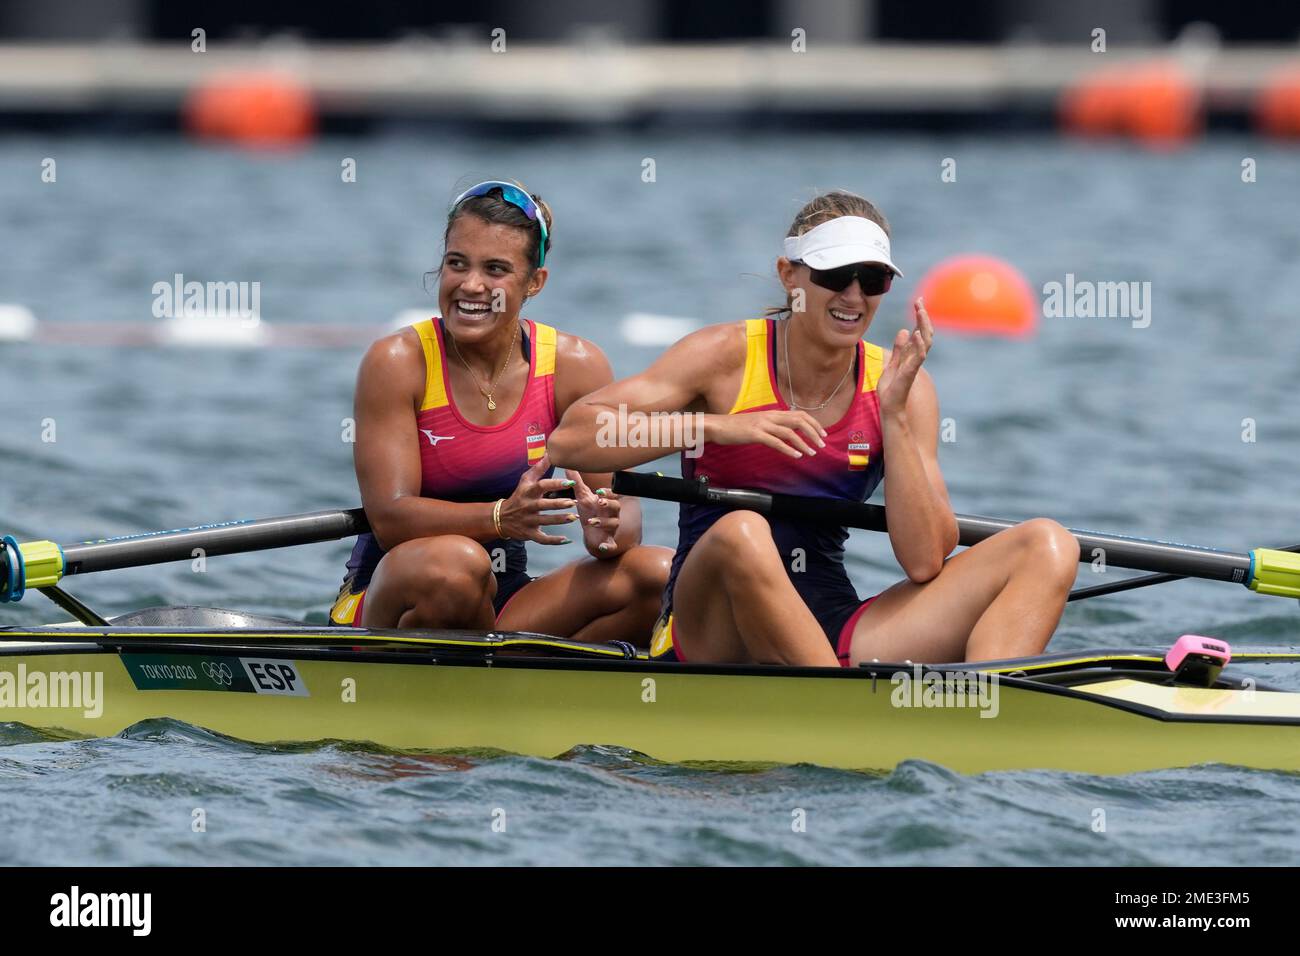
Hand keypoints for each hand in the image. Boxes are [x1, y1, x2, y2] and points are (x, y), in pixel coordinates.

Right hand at [497, 455, 577, 544]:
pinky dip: (553, 541)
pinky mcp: (530, 534)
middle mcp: (528, 506)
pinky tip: (566, 540)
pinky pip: (542, 539)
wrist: (501, 517)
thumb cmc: (519, 496)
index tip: (569, 483)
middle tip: (573, 502)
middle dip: (558, 504)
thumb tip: (550, 453)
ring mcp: (528, 521)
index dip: (555, 484)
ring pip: (545, 521)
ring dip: (560, 520)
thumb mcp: (525, 480)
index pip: (542, 486)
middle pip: (544, 505)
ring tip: (573, 518)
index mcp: (528, 492)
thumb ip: (539, 468)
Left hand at [568, 471, 620, 555]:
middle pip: (616, 506)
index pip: (612, 494)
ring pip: (613, 524)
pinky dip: (608, 546)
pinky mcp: (608, 541)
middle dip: (609, 503)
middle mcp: (611, 513)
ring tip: (591, 522)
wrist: (593, 534)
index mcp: (605, 501)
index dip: (608, 492)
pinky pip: (611, 544)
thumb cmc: (589, 512)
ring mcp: (611, 528)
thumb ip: (577, 482)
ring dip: (603, 522)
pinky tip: (602, 547)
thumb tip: (568, 465)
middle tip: (599, 502)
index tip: (599, 491)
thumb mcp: (582, 497)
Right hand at [704, 410, 826, 458]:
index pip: (799, 414)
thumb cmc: (736, 427)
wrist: (717, 426)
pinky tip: (796, 455)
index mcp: (772, 413)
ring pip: (789, 432)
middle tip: (822, 444)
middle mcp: (770, 416)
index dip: (813, 423)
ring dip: (804, 443)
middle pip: (799, 420)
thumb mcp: (757, 423)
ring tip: (812, 453)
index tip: (822, 434)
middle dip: (814, 432)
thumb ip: (772, 426)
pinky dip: (788, 449)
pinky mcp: (755, 434)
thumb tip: (785, 433)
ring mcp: (762, 424)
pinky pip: (775, 441)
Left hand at [878, 297, 933, 417]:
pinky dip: (918, 346)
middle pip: (924, 334)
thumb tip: (905, 330)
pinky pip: (917, 358)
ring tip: (920, 313)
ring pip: (924, 343)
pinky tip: (916, 334)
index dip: (920, 317)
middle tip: (920, 303)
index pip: (919, 331)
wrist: (890, 406)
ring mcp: (913, 365)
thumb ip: (899, 348)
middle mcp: (915, 358)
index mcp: (911, 354)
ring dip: (923, 327)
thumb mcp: (892, 363)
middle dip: (923, 318)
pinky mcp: (909, 374)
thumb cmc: (892, 387)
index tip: (919, 301)